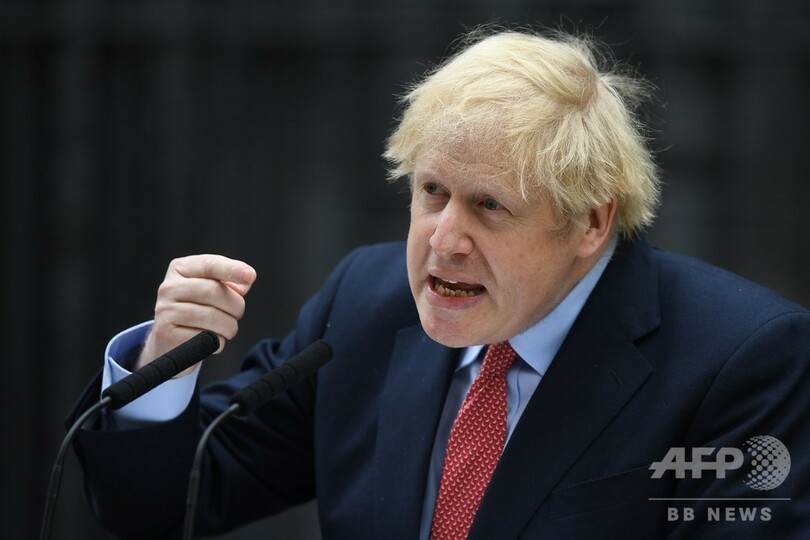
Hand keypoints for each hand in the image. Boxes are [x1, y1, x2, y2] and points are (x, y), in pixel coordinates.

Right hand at [136, 254, 256, 375]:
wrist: (170, 340)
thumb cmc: (197, 310)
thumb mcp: (211, 290)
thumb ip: (230, 282)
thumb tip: (247, 277)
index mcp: (180, 268)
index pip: (210, 265)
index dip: (232, 269)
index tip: (250, 275)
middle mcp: (169, 287)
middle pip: (215, 291)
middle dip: (236, 305)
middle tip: (238, 314)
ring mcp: (165, 310)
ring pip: (212, 316)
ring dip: (230, 326)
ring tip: (226, 329)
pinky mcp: (166, 334)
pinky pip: (206, 338)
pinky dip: (218, 342)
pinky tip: (211, 340)